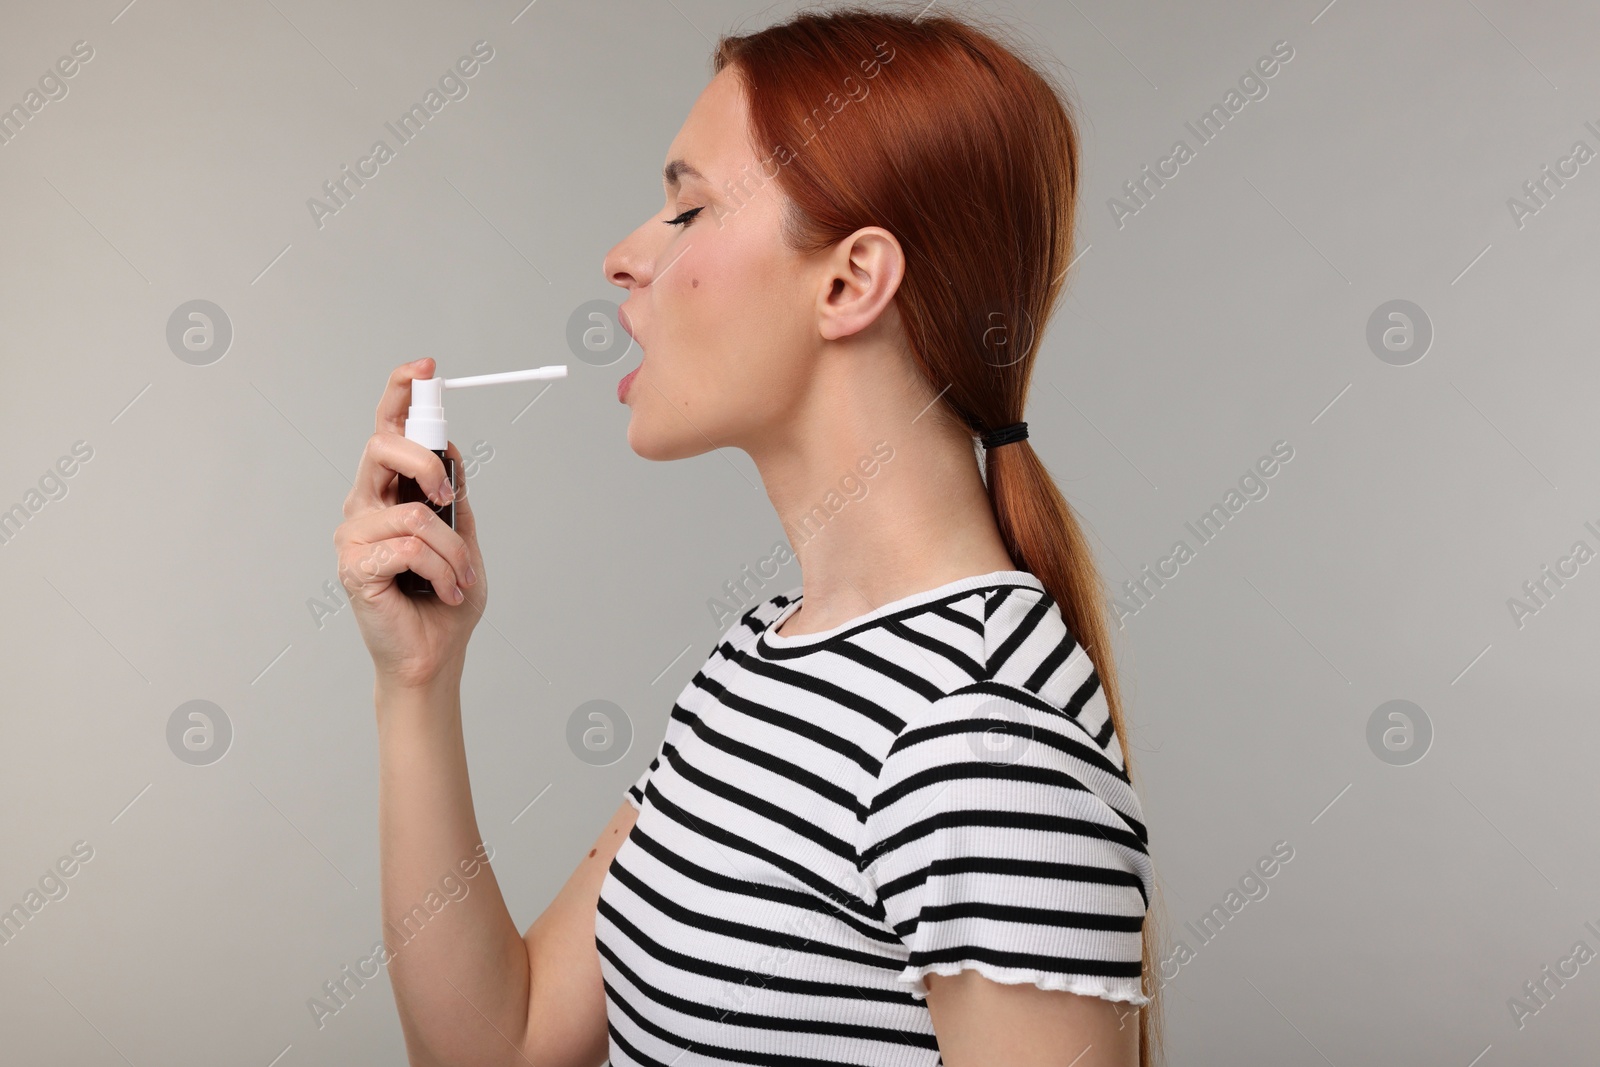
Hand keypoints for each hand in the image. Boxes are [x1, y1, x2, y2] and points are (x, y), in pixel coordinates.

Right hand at [333, 358, 486, 689]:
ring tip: (459, 579)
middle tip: (451, 502)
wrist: (434, 655)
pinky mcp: (354, 567)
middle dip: (427, 466)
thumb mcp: (462, 535)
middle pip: (383, 447)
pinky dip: (442, 571)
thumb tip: (447, 448)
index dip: (399, 393)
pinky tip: (444, 592)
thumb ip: (452, 493)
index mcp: (388, 493)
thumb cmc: (445, 599)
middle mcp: (364, 506)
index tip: (425, 367)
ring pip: (414, 513)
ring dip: (453, 552)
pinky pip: (409, 547)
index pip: (386, 430)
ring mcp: (353, 536)